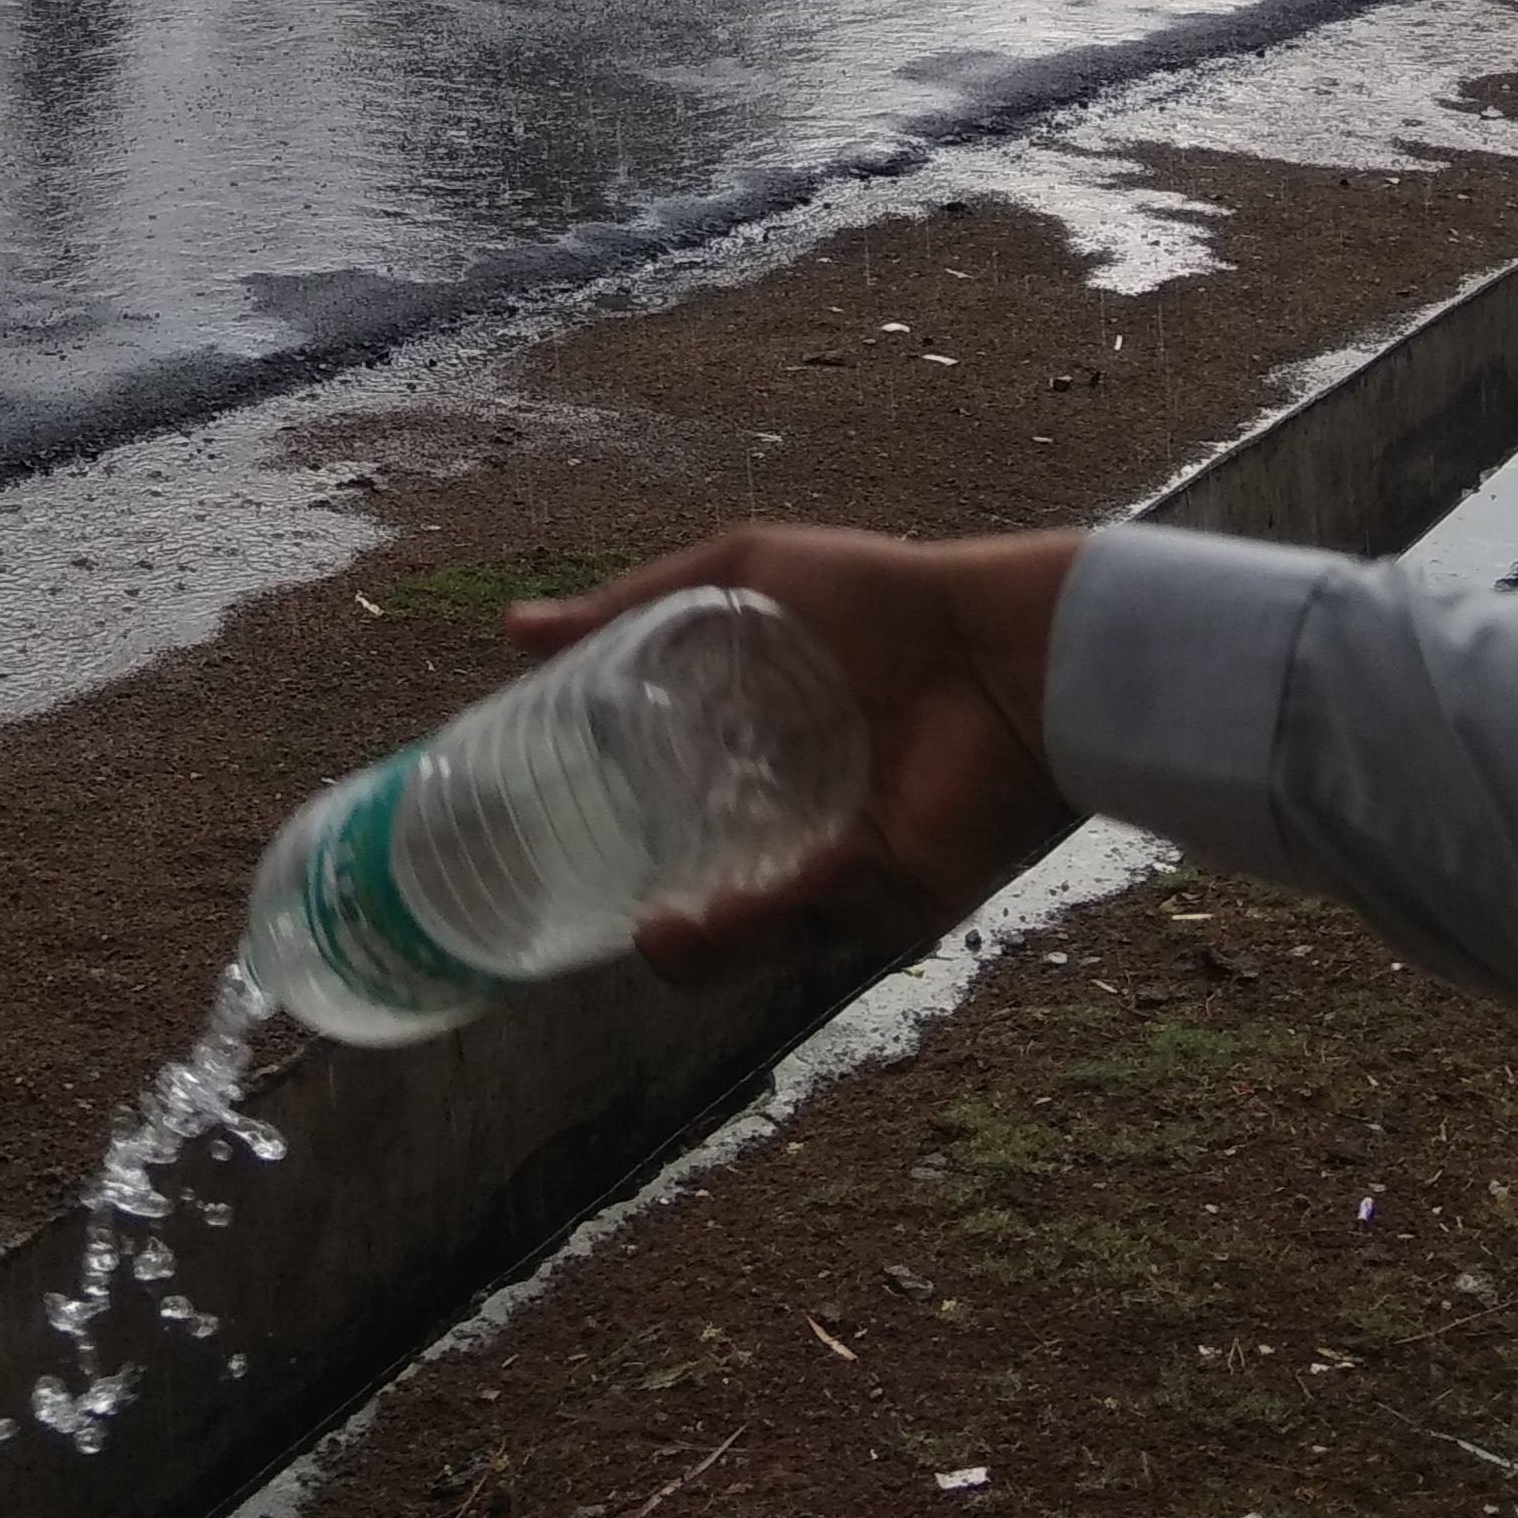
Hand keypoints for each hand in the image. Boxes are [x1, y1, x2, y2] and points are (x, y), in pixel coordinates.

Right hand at [510, 525, 1086, 982]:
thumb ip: (632, 607)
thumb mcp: (741, 572)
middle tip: (612, 915)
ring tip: (660, 930)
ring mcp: (843, 867)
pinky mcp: (894, 898)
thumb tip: (515, 631)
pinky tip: (711, 916)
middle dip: (662, 924)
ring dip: (704, 945)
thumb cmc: (881, 597)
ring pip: (756, 935)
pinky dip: (762, 929)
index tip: (552, 845)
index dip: (611, 837)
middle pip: (707, 897)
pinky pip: (818, 930)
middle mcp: (793, 820)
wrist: (1001, 646)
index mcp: (756, 753)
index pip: (667, 816)